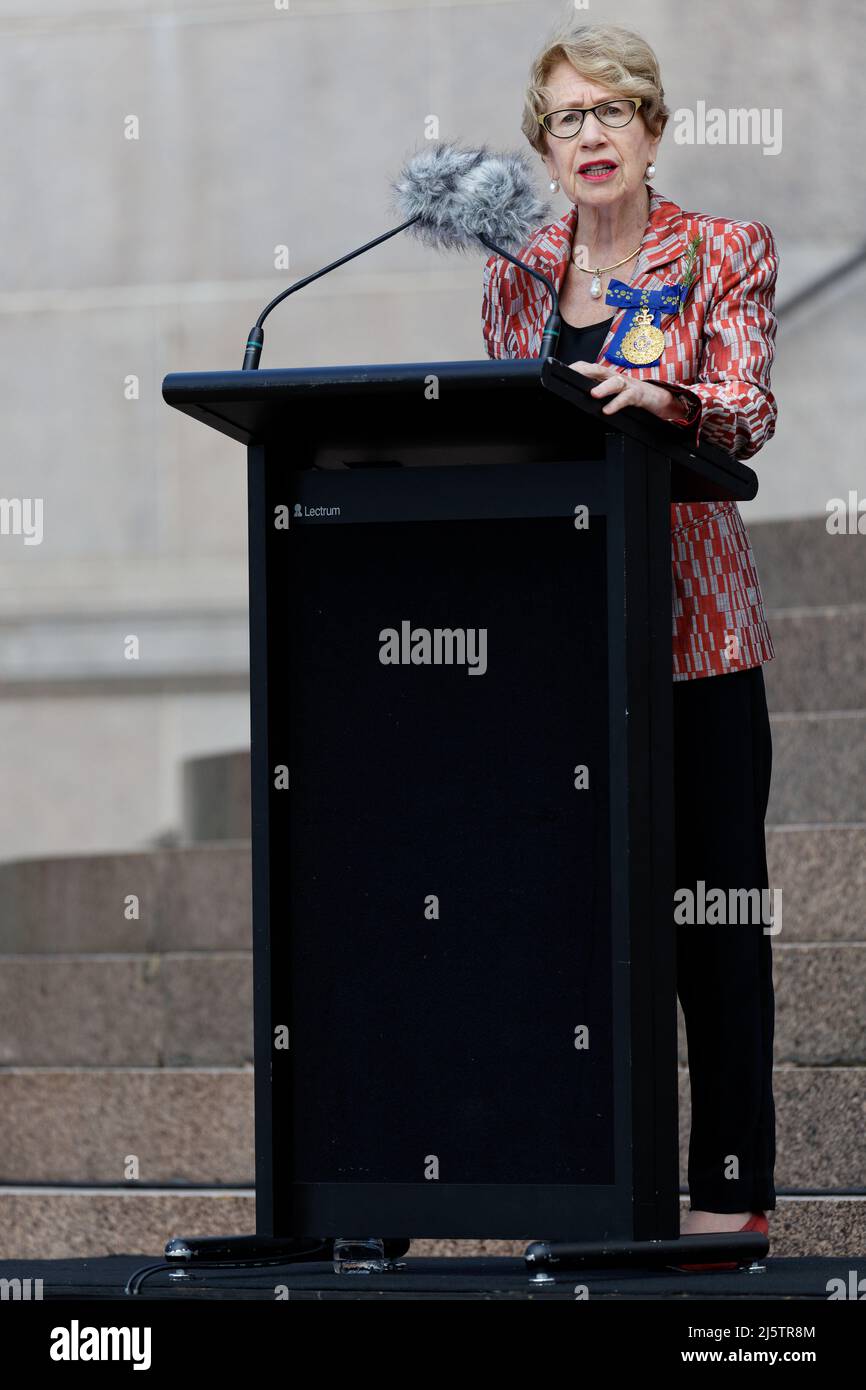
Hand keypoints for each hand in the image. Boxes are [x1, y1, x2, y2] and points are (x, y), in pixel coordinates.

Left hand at [568, 361, 687, 422]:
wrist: (657, 398)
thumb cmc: (631, 394)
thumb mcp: (611, 392)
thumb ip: (596, 393)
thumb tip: (577, 400)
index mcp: (606, 376)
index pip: (589, 368)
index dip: (577, 368)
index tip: (562, 371)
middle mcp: (615, 377)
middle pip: (598, 370)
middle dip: (585, 371)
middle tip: (572, 375)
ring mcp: (627, 385)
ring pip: (614, 382)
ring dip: (604, 387)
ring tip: (593, 394)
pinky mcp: (637, 395)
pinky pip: (626, 398)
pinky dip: (616, 404)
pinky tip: (607, 410)